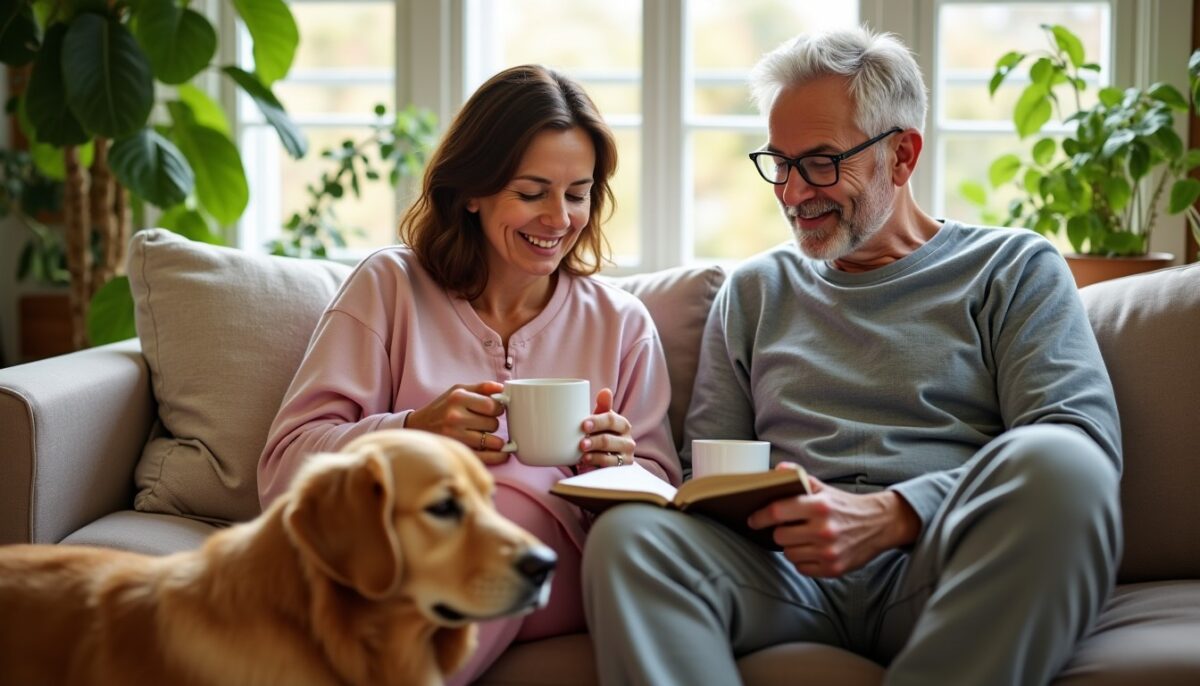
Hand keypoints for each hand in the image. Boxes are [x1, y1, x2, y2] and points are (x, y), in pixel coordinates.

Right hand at [406, 381, 508, 464]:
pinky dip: (497, 456)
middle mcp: (455, 417)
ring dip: (493, 439)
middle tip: (483, 423)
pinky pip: (486, 457)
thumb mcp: (458, 390)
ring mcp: (455, 436)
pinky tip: (502, 453)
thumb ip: (482, 388)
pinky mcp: (457, 451)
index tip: (493, 410)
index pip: (492, 405)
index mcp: (457, 398)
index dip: (498, 408)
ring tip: (483, 435)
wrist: (417, 427)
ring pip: (492, 441)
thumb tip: (503, 388)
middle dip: (493, 423)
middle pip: (493, 423)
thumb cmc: (442, 407)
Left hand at [578, 387, 635, 467]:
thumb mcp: (601, 419)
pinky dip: (597, 464)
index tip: (583, 425)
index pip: (611, 420)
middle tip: (581, 443)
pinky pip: (610, 468)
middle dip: (594, 441)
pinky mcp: (622, 469)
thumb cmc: (601, 433)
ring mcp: (626, 456)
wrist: (608, 455)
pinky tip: (587, 462)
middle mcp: (627, 440)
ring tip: (582, 454)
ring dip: (595, 455)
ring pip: (610, 456)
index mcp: (622, 424)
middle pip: (609, 440)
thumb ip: (603, 406)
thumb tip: (605, 391)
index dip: (597, 422)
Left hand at [746, 464, 920, 576]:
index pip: (777, 512)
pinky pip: (802, 568)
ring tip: (803, 538)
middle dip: (779, 531)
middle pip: (780, 536)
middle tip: (788, 527)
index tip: (752, 519)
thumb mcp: (823, 488)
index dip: (760, 516)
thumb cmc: (845, 506)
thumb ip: (798, 478)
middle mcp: (824, 530)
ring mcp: (829, 552)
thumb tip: (777, 470)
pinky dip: (803, 560)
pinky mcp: (833, 569)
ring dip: (791, 546)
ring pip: (789, 554)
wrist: (879, 524)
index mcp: (819, 506)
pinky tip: (812, 550)